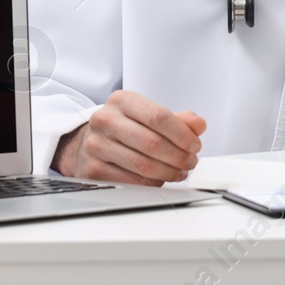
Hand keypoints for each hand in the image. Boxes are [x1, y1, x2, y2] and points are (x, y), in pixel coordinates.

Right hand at [52, 89, 206, 184]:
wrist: (86, 142)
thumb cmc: (124, 127)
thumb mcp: (148, 115)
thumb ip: (177, 119)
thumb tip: (198, 124)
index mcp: (121, 101)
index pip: (158, 116)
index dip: (182, 134)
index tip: (195, 144)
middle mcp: (104, 120)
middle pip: (152, 142)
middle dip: (179, 156)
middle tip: (191, 162)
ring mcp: (96, 145)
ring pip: (143, 164)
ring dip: (169, 172)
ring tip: (180, 171)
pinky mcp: (92, 169)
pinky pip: (131, 180)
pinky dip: (152, 182)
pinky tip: (161, 179)